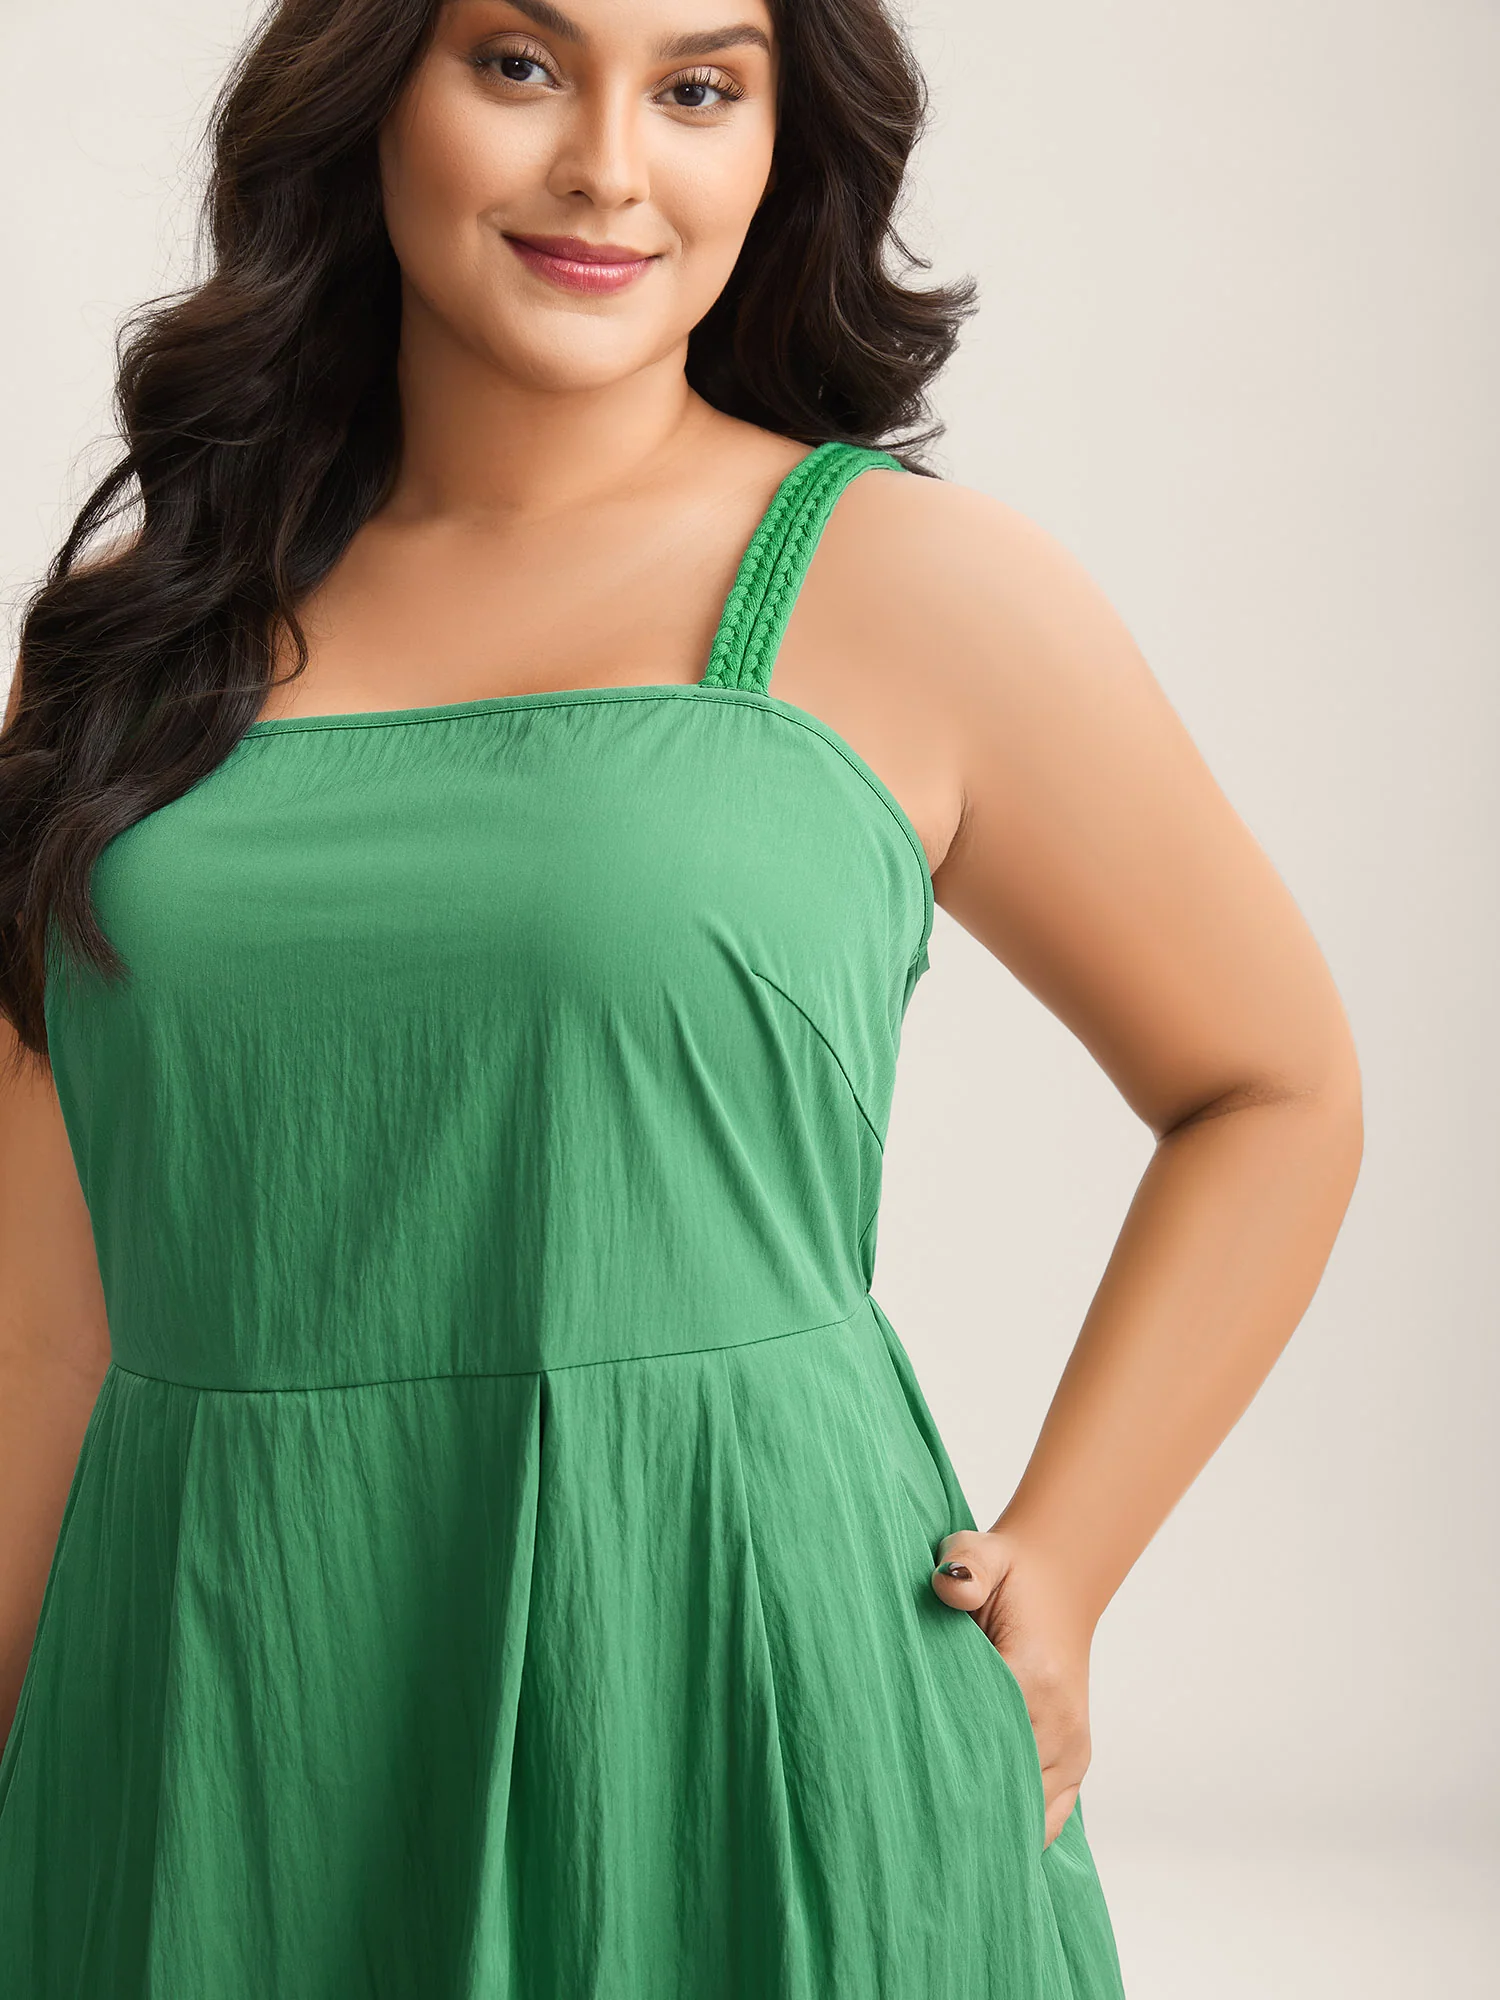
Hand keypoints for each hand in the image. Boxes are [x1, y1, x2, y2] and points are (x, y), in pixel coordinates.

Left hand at [929, 1527, 1095, 1849]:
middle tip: (901, 1822)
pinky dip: (1013, 1830)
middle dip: (956, 1804)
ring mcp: (1074, 1749)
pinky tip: (972, 1835)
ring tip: (929, 1836)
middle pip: (1003, 1788)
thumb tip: (948, 1587)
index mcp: (1036, 1675)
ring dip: (984, 1823)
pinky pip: (1047, 1819)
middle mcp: (1063, 1723)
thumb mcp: (984, 1551)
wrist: (1058, 1583)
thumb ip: (966, 1565)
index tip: (899, 1778)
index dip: (941, 1764)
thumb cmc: (1009, 1572)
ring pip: (1026, 1813)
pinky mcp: (1075, 1763)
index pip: (986, 1742)